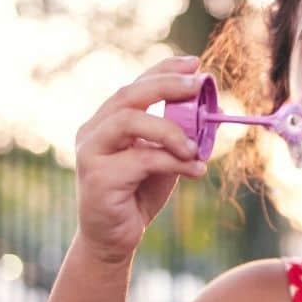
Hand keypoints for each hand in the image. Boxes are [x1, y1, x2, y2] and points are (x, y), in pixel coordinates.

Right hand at [74, 56, 207, 265]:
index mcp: (108, 121)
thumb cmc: (138, 193)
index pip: (135, 84)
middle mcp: (93, 131)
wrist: (115, 238)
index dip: (164, 69)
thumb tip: (211, 109)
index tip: (194, 63)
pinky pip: (142, 159)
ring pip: (130, 121)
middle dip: (166, 85)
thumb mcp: (163, 157)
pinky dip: (174, 162)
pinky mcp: (97, 177)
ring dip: (170, 131)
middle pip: (129, 95)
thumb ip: (177, 134)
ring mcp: (91, 152)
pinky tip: (196, 170)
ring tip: (196, 148)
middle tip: (197, 86)